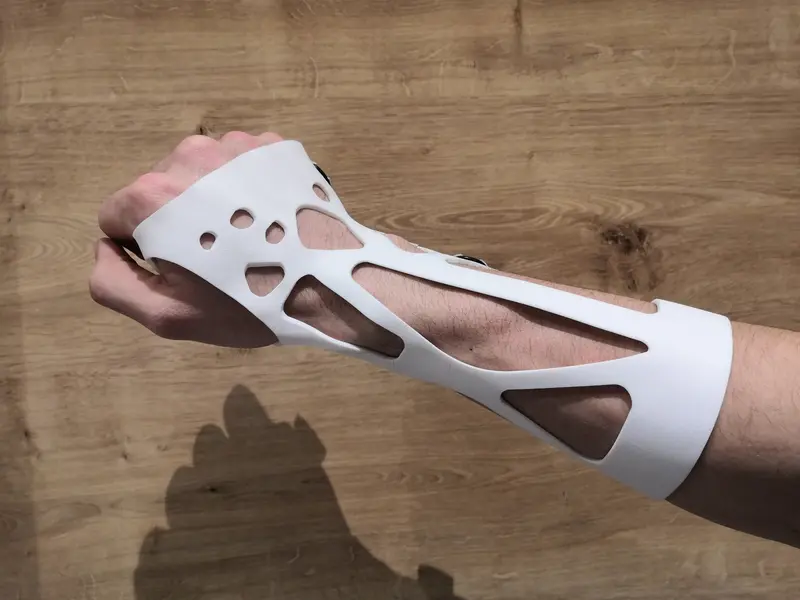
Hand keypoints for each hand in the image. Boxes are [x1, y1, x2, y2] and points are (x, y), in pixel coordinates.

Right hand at [90, 131, 406, 350]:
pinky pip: (240, 166)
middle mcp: (188, 154)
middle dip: (179, 223)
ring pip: (201, 176)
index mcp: (152, 194)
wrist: (333, 281)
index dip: (144, 250)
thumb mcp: (167, 316)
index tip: (183, 270)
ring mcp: (235, 144)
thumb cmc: (249, 303)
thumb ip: (112, 283)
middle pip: (159, 192)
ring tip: (252, 237)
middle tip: (222, 257)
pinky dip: (248, 189)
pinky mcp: (273, 145)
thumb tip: (105, 247)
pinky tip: (272, 218)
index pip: (117, 217)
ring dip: (214, 202)